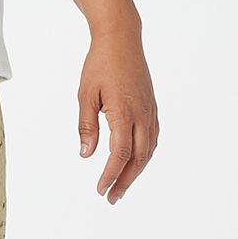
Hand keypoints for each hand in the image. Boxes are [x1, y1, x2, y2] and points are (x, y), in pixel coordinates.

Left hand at [78, 25, 157, 202]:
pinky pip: (152, 139)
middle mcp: (142, 115)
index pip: (120, 154)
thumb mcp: (85, 95)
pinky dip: (144, 156)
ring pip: (148, 151)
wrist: (122, 40)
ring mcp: (150, 112)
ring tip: (122, 187)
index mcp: (124, 112)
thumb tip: (86, 154)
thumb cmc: (100, 64)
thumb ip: (87, 126)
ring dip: (136, 172)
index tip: (101, 190)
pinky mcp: (152, 108)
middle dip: (125, 181)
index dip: (111, 175)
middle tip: (112, 198)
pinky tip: (135, 164)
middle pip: (138, 159)